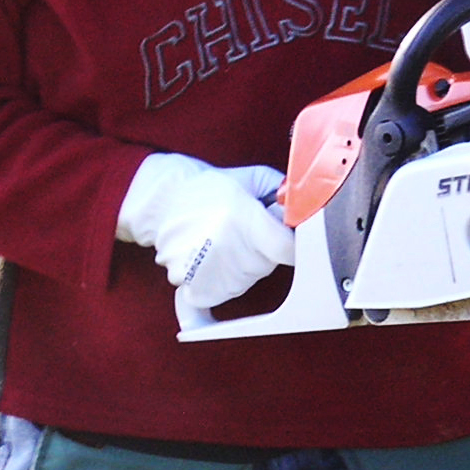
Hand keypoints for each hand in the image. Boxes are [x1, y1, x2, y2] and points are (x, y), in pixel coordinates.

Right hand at [117, 152, 295, 310]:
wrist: (160, 204)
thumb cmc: (207, 189)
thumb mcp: (251, 179)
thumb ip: (285, 192)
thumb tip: (308, 207)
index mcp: (244, 220)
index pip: (290, 250)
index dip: (294, 244)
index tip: (287, 236)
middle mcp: (230, 250)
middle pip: (271, 262)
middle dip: (267, 247)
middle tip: (244, 229)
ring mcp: (214, 273)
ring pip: (252, 275)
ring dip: (245, 261)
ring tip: (223, 238)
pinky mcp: (201, 290)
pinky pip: (229, 289)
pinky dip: (226, 275)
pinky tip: (213, 255)